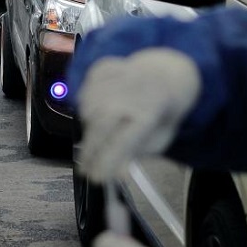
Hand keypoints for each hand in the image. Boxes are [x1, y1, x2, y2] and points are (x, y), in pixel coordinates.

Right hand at [76, 47, 200, 182]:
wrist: (164, 75)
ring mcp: (116, 76)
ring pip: (87, 111)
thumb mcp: (158, 139)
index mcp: (151, 111)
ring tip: (99, 137)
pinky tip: (98, 112)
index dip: (107, 162)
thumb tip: (118, 174)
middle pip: (100, 126)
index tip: (96, 178)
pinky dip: (85, 107)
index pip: (123, 141)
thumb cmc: (160, 113)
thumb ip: (137, 155)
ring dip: (89, 129)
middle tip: (86, 168)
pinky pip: (82, 94)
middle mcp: (133, 91)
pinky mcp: (103, 68)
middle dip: (90, 151)